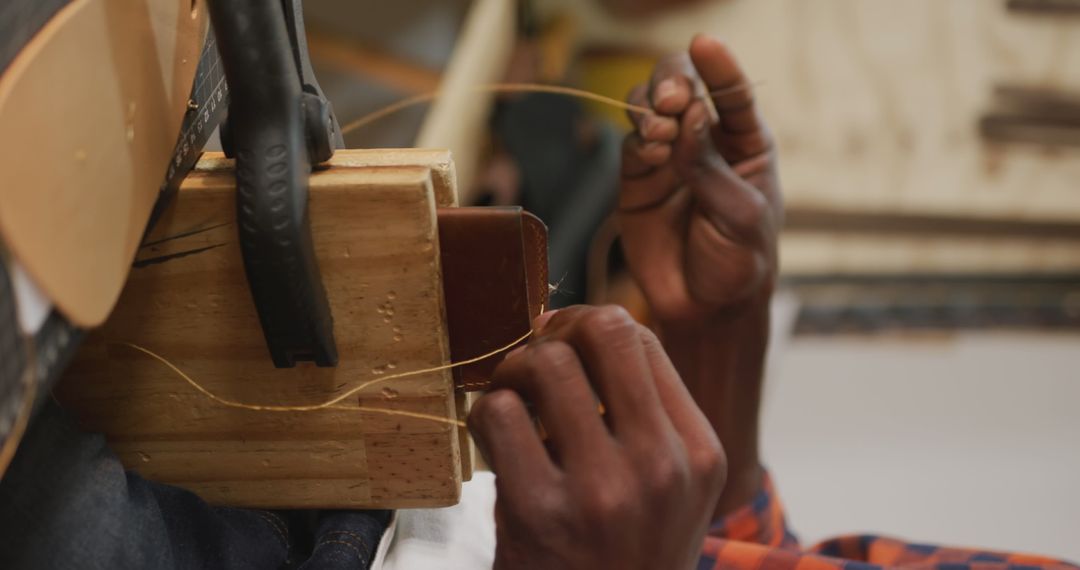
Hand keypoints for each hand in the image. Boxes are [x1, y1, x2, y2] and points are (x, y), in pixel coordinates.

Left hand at [469, 306, 726, 569]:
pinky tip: (493, 441)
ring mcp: (603, 490)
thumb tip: (574, 326)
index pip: (642, 340)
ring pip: (545, 364)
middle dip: (555, 330)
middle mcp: (661, 465)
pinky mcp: (541, 513)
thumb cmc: (626, 556)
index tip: (563, 340)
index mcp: (698, 452)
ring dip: (513, 370)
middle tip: (533, 356)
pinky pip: (500, 414)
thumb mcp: (669, 489)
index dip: (590, 325)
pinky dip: (485, 415)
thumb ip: (642, 414)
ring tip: (510, 398)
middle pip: (602, 332)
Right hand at [619, 34, 781, 325]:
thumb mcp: (740, 216)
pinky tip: (650, 150)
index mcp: (745, 142)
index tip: (705, 43)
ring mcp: (667, 157)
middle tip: (673, 99)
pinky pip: (631, 144)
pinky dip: (637, 139)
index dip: (720, 66)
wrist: (704, 307)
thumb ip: (712, 169)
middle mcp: (704, 140)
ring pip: (649, 107)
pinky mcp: (635, 179)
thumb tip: (690, 118)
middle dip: (674, 80)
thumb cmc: (738, 261)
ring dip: (649, 106)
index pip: (733, 93)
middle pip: (683, 86)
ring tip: (659, 129)